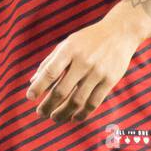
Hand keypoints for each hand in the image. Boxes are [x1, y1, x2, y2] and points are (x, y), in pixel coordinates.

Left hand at [25, 14, 143, 122]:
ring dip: (64, 113)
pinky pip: (94, 102)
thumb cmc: (88, 39)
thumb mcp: (67, 44)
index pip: (50, 72)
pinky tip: (74, 117)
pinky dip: (82, 113)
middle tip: (41, 113)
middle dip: (48, 105)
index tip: (30, 97)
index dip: (38, 87)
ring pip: (77, 101)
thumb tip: (33, 81)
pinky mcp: (110, 80)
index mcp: (69, 49)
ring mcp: (98, 72)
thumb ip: (50, 62)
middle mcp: (83, 61)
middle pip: (62, 91)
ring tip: (55, 118)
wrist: (120, 33)